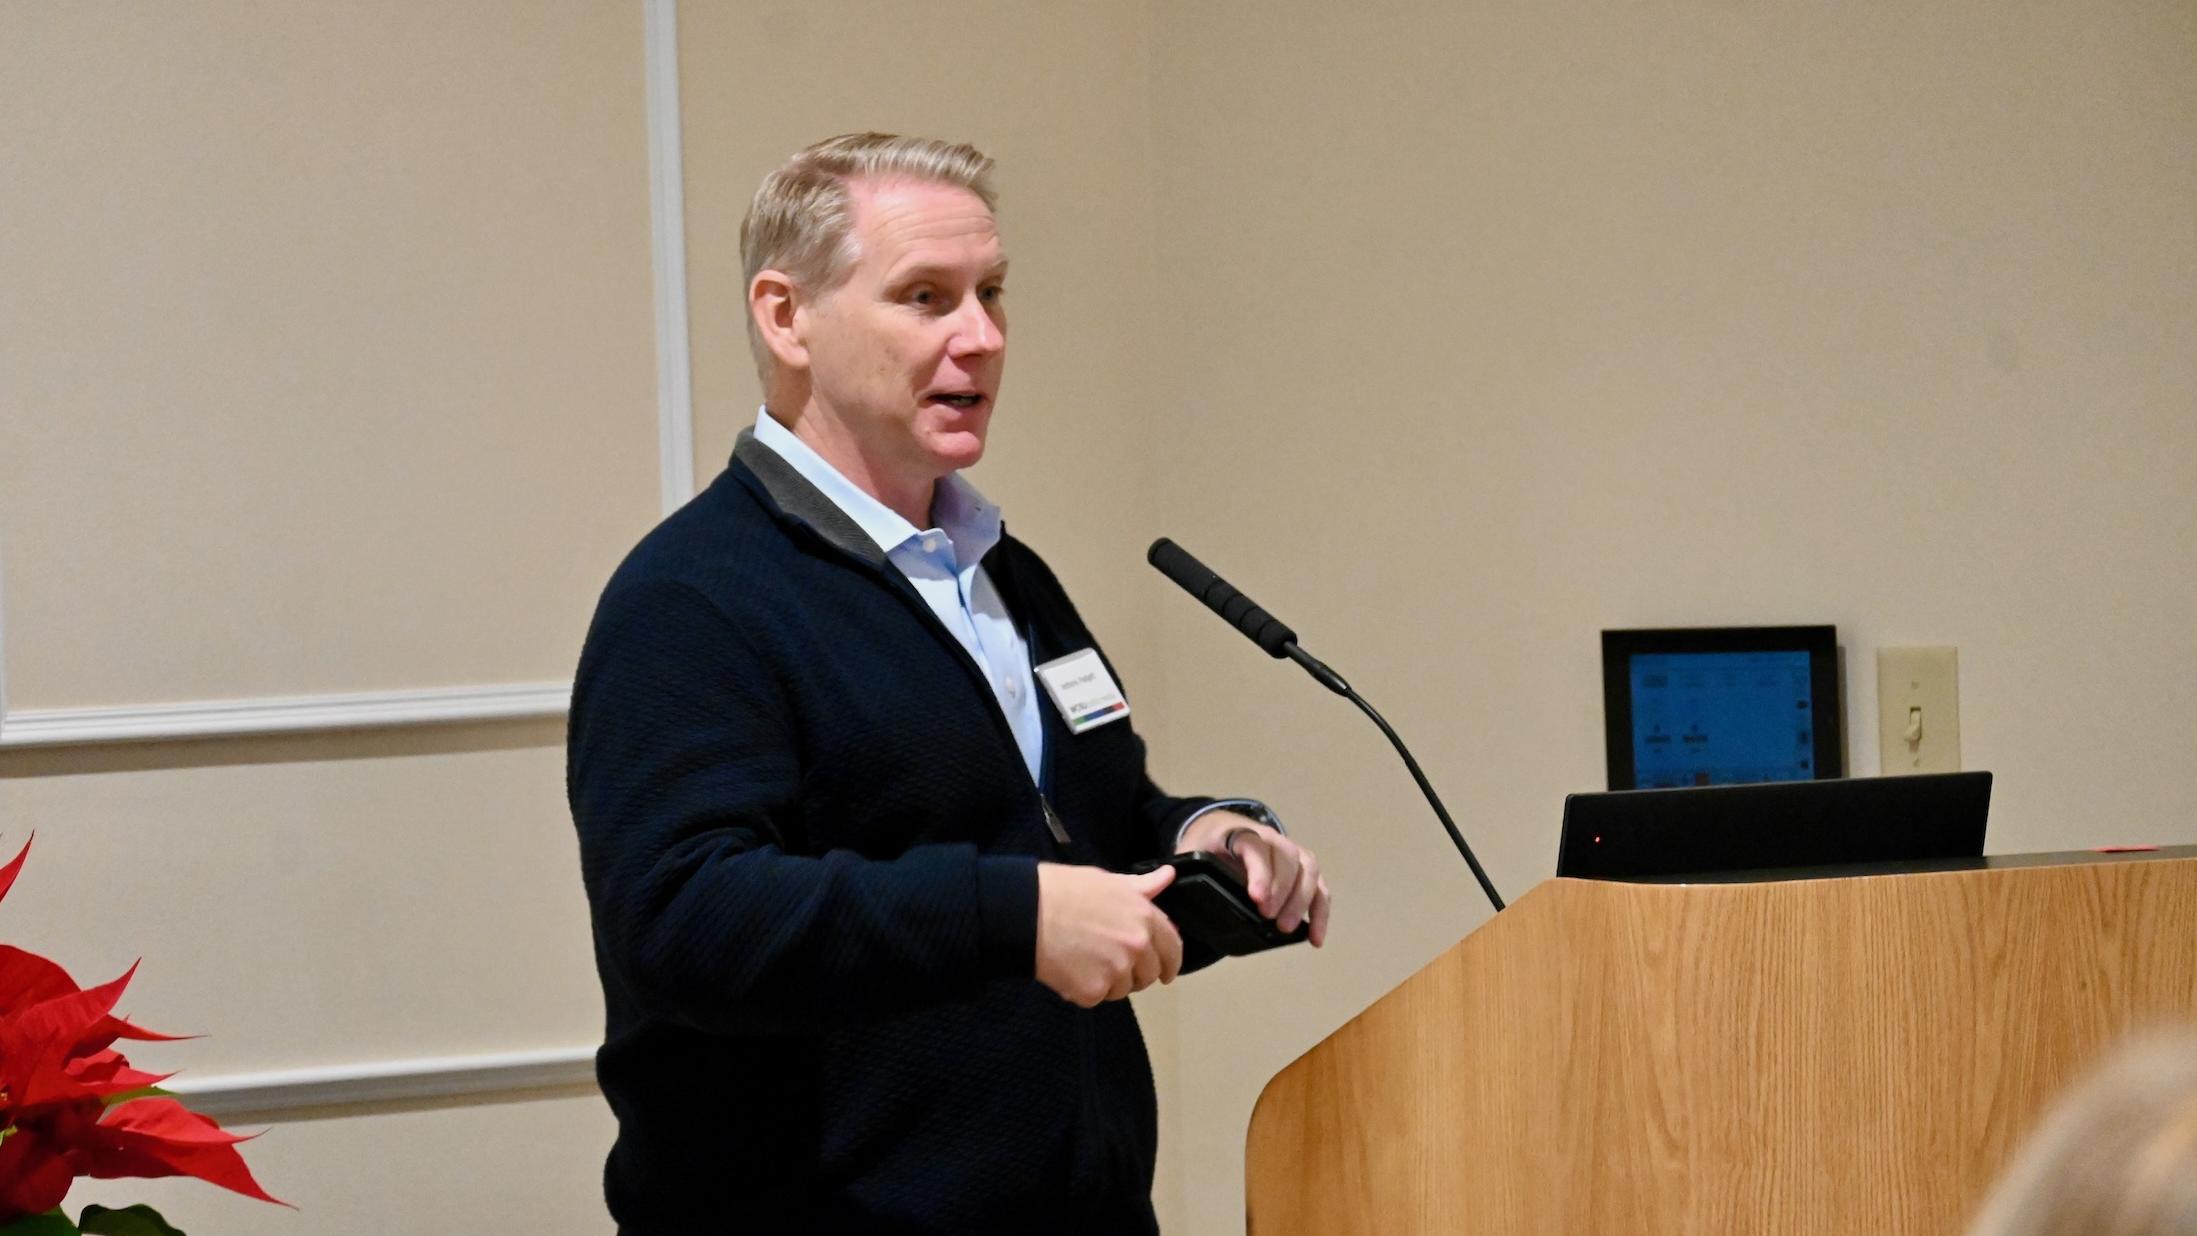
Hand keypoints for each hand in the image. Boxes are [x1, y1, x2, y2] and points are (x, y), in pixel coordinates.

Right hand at [1034, 863, 1184, 1007]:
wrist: (1025, 912)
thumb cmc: (1063, 890)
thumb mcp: (1107, 881)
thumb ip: (1141, 887)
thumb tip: (1168, 876)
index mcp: (1144, 917)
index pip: (1172, 948)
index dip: (1170, 962)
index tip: (1165, 972)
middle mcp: (1137, 946)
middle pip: (1148, 974)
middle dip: (1135, 974)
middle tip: (1112, 966)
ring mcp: (1116, 971)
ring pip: (1123, 989)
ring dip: (1108, 983)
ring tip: (1084, 962)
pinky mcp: (1092, 991)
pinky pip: (1096, 998)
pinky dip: (1084, 991)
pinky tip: (1069, 971)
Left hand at [1179, 811, 1331, 946]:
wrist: (1217, 827)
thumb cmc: (1204, 846)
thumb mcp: (1190, 854)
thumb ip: (1185, 879)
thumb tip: (1173, 921)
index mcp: (1237, 832)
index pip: (1254, 846)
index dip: (1260, 872)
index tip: (1258, 900)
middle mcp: (1269, 837)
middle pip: (1287, 857)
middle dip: (1283, 891)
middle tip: (1272, 921)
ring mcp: (1289, 849)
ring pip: (1307, 869)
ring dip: (1302, 900)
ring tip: (1287, 929)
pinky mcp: (1302, 867)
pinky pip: (1319, 886)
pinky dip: (1320, 911)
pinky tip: (1315, 938)